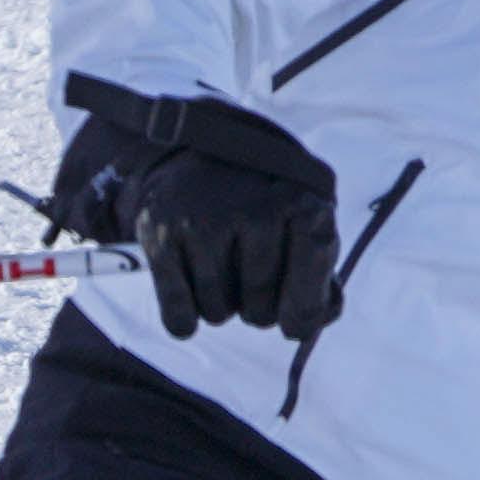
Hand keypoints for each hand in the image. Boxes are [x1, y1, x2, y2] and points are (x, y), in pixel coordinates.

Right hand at [52, 86, 341, 340]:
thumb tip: (301, 326)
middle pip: (261, 311)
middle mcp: (254, 208)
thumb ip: (319, 276)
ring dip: (220, 308)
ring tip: (219, 269)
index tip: (292, 310)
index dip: (299, 309)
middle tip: (248, 277)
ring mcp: (204, 220)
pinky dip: (184, 320)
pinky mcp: (161, 232)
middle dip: (256, 308)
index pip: (308, 295)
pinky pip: (179, 317)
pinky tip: (189, 293)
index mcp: (301, 202)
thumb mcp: (304, 223)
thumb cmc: (262, 203)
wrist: (197, 154)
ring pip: (218, 314)